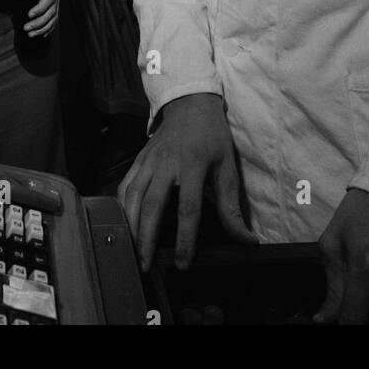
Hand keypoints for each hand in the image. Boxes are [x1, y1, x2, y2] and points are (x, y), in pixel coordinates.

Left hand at [24, 0, 58, 36]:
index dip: (40, 8)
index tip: (29, 15)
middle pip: (52, 11)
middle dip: (39, 22)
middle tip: (26, 28)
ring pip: (54, 16)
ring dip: (43, 27)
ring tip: (30, 34)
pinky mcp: (55, 1)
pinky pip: (54, 17)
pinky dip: (49, 27)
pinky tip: (41, 34)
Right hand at [117, 93, 256, 269]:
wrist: (190, 103)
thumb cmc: (212, 136)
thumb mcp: (227, 167)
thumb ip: (232, 206)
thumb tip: (247, 240)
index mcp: (192, 165)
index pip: (187, 209)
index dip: (185, 239)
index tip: (183, 263)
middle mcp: (166, 164)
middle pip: (152, 205)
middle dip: (147, 238)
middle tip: (147, 264)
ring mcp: (148, 160)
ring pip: (132, 196)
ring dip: (130, 225)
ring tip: (132, 250)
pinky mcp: (138, 159)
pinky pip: (125, 185)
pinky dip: (121, 206)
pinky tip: (123, 224)